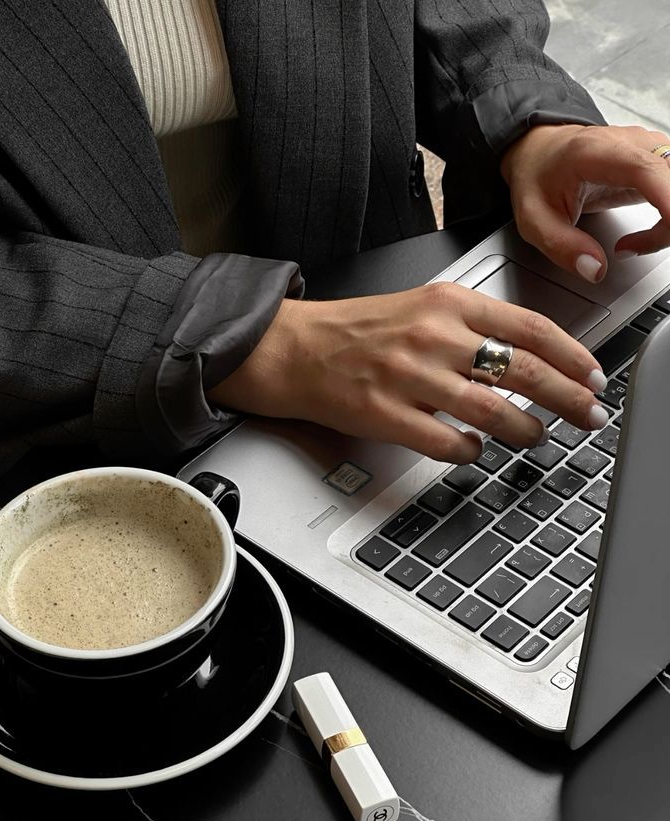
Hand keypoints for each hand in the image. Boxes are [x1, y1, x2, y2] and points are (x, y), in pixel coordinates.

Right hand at [207, 284, 607, 463]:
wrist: (296, 349)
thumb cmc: (360, 332)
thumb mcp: (423, 307)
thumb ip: (474, 325)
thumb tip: (531, 356)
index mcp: (447, 303)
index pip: (530, 328)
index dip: (572, 356)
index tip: (592, 376)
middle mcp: (432, 336)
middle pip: (523, 370)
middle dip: (568, 398)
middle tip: (588, 415)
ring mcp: (409, 377)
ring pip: (492, 410)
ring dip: (525, 429)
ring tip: (538, 436)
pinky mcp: (386, 415)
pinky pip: (447, 442)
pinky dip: (470, 451)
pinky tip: (473, 449)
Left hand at [500, 123, 669, 282]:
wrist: (540, 152)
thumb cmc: (538, 176)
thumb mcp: (534, 219)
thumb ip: (562, 247)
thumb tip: (595, 269)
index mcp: (599, 152)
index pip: (646, 170)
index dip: (667, 199)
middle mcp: (633, 145)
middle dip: (666, 225)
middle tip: (632, 249)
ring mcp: (649, 152)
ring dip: (668, 225)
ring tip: (632, 245)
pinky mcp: (656, 165)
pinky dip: (669, 219)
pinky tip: (644, 234)